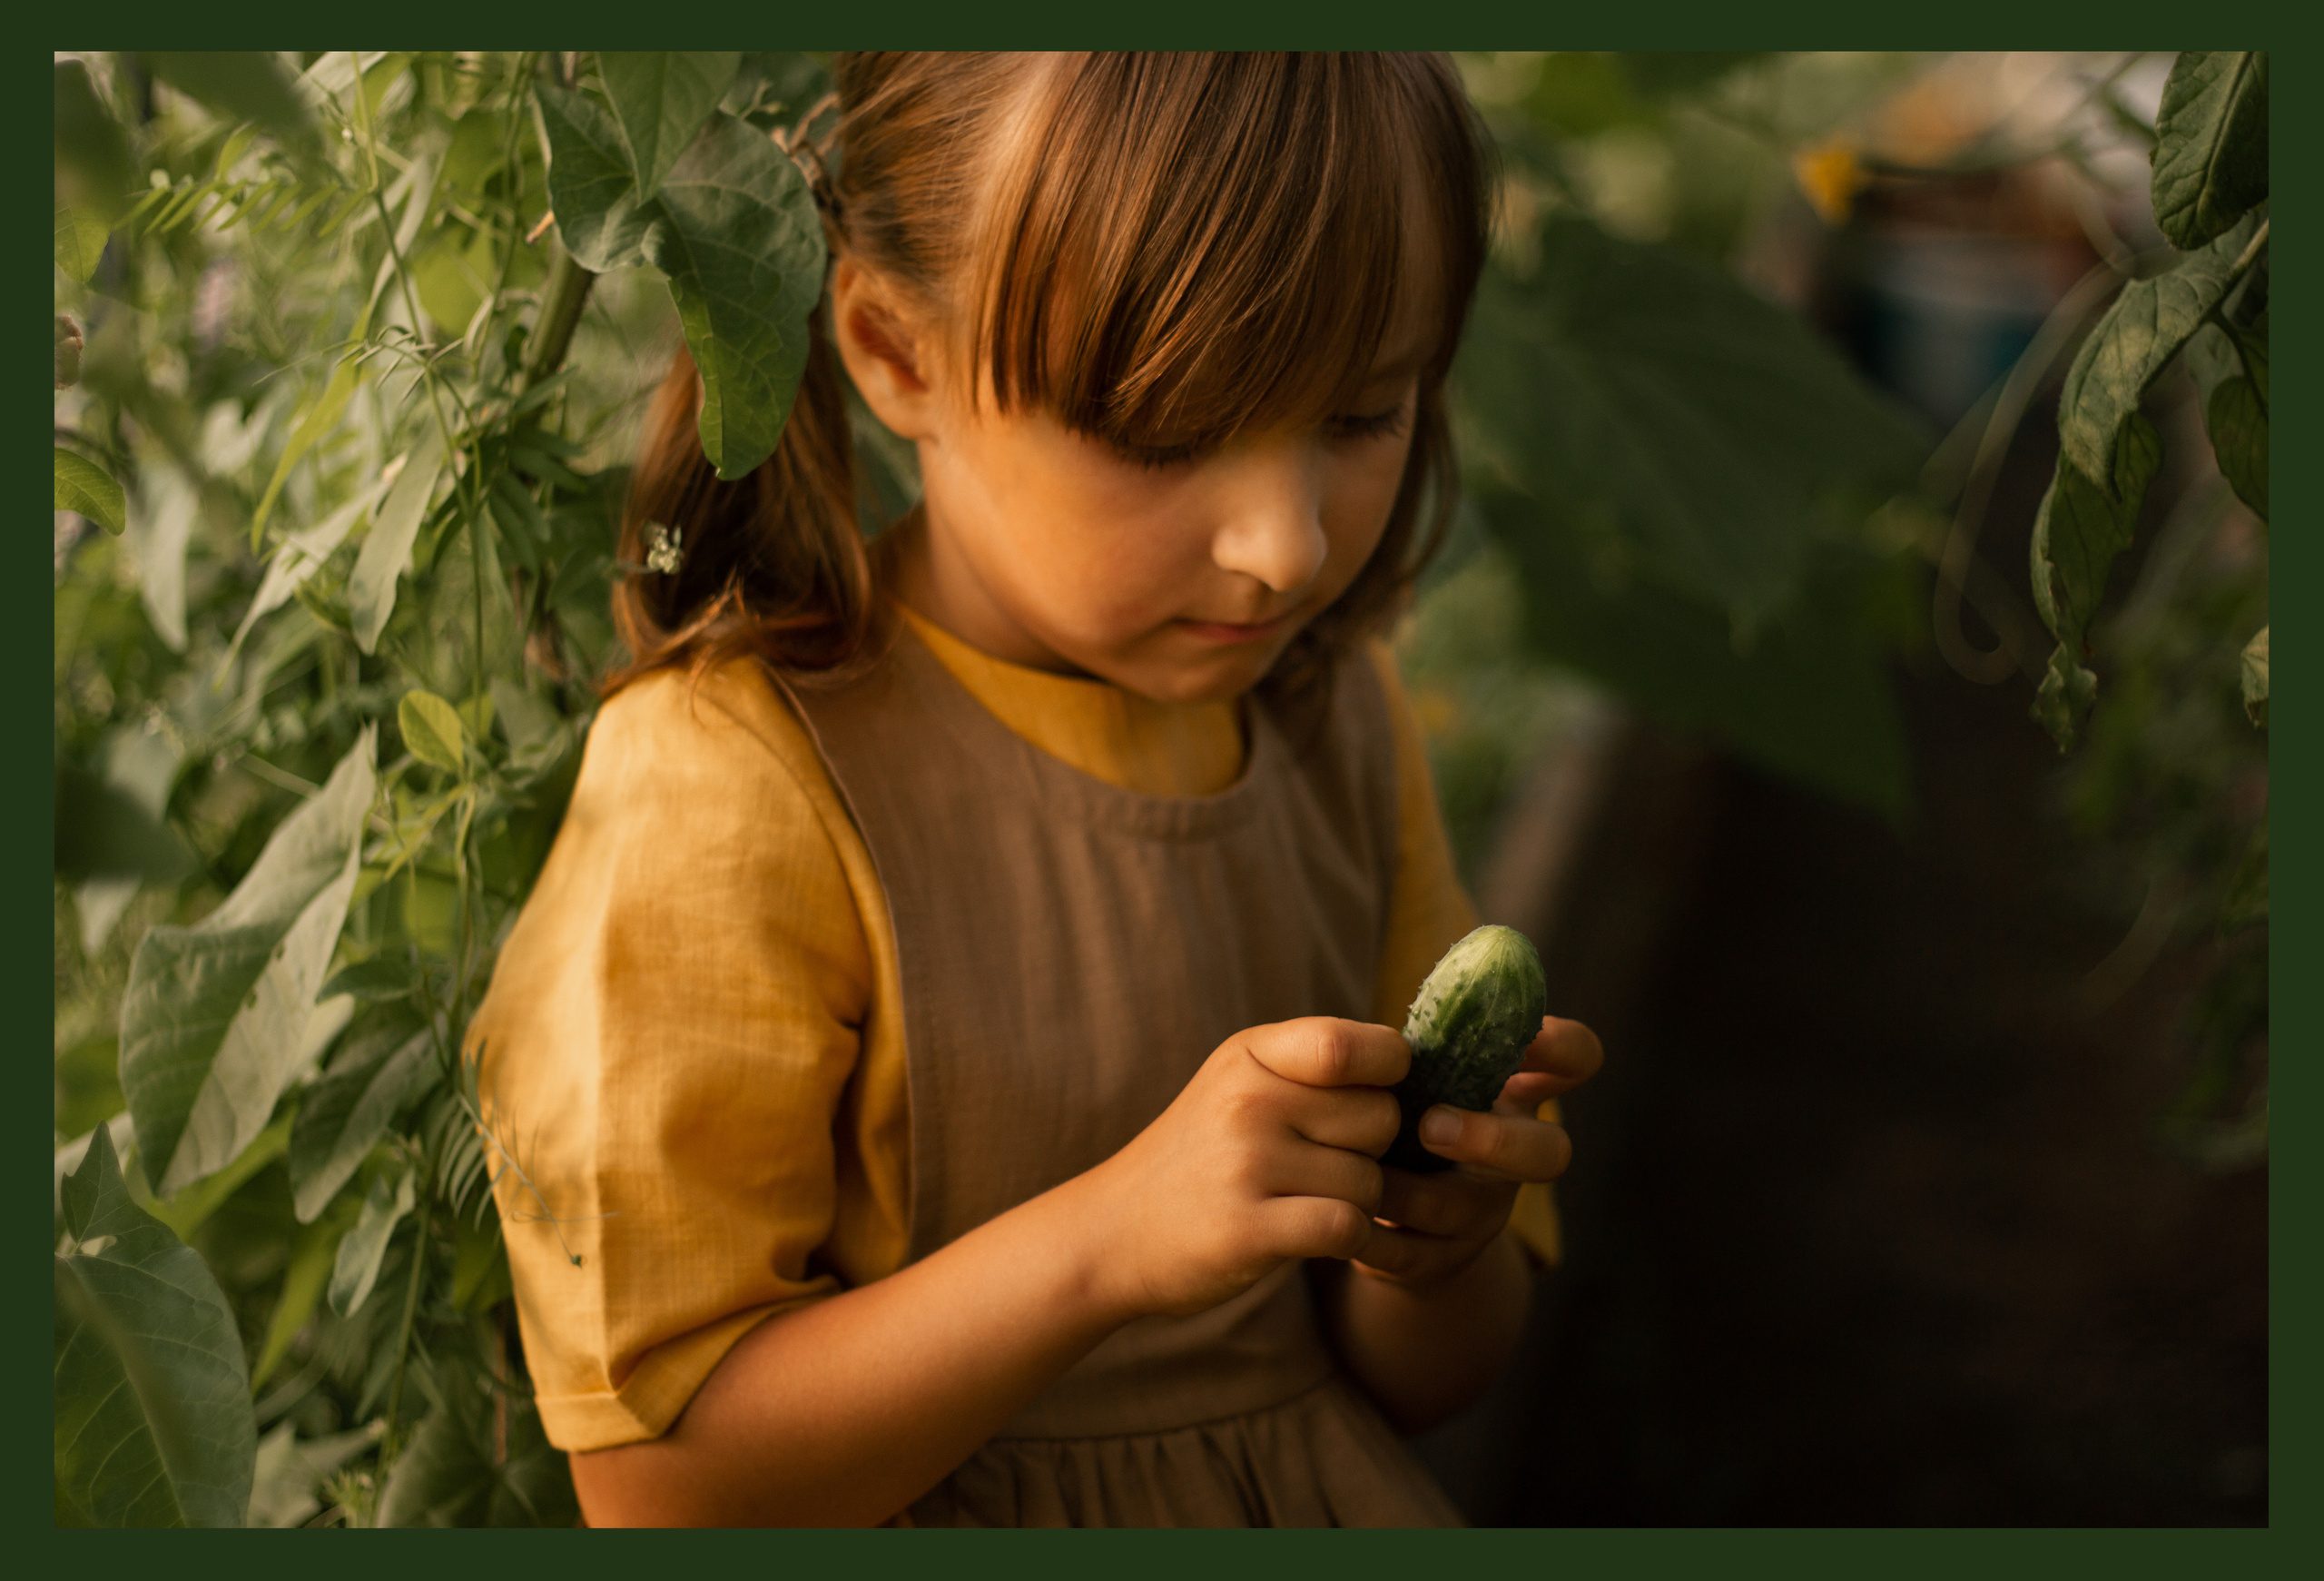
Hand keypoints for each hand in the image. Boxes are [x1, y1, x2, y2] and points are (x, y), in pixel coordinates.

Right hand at [1078, 1017, 1407, 1319]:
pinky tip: (1313, 1236)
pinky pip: (1348, 1227)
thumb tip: (1411, 1062)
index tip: (1371, 1096)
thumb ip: (1314, 1065)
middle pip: (1380, 1118)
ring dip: (1356, 1202)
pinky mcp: (1249, 1230)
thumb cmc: (1199, 1156)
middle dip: (1370, 1149)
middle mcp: (1248, 1101)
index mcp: (1250, 1054)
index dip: (1389, 1072)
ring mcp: (1246, 1165)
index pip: (1357, 1046)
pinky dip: (1347, 1240)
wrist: (1111, 1231)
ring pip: (1370, 1181)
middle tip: (1323, 1163)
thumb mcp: (1237, 1083)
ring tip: (1305, 1200)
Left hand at [1353, 1015, 1603, 1288]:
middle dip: (1493, 1138)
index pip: (1576, 1058)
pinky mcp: (1440, 1259)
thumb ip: (1430, 1033)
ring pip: (1471, 1210)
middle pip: (1550, 1152)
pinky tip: (1345, 1220)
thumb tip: (1436, 984)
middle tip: (1430, 1125)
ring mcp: (1484, 1213)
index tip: (1524, 1037)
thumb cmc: (1392, 1107)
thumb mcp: (1413, 1067)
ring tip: (1365, 1175)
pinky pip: (1416, 1256)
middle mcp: (1515, 1156)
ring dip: (1414, 1191)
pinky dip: (1378, 1238)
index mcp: (1513, 1092)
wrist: (1372, 1206)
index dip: (1563, 1046)